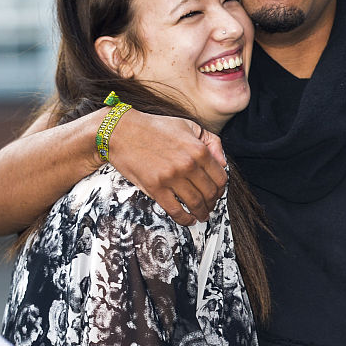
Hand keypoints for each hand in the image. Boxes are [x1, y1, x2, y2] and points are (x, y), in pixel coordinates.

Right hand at [109, 109, 228, 225]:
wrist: (122, 131)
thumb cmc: (155, 128)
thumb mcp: (188, 126)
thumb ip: (211, 141)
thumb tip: (223, 162)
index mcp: (199, 150)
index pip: (220, 177)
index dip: (221, 189)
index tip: (217, 192)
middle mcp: (188, 164)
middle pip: (210, 193)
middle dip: (213, 203)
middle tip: (210, 206)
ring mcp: (171, 177)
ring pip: (196, 203)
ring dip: (202, 213)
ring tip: (201, 215)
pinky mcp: (155, 188)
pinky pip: (176, 210)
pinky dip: (185, 219)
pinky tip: (188, 220)